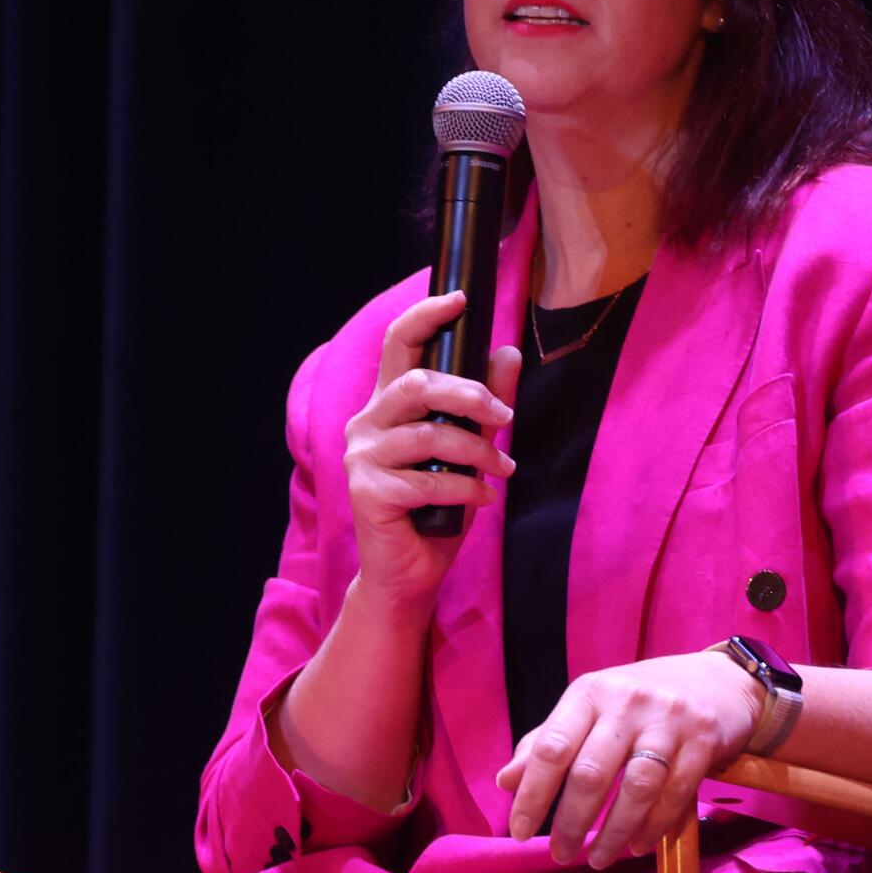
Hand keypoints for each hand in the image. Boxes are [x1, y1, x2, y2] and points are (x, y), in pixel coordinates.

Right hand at [344, 290, 521, 608]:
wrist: (411, 574)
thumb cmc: (438, 508)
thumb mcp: (470, 449)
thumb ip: (485, 403)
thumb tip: (509, 353)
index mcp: (387, 405)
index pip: (397, 344)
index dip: (425, 316)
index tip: (460, 299)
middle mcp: (366, 423)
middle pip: (418, 384)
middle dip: (470, 394)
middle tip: (506, 418)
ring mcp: (362, 457)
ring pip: (429, 434)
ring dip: (478, 451)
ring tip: (503, 469)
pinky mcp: (366, 491)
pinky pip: (428, 479)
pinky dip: (466, 488)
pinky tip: (484, 498)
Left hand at [495, 651, 765, 868]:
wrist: (718, 680)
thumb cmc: (641, 699)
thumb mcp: (591, 707)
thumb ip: (548, 741)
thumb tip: (506, 781)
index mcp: (591, 692)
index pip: (552, 747)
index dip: (532, 794)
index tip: (519, 831)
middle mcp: (628, 702)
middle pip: (591, 772)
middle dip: (571, 823)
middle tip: (561, 854)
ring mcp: (669, 720)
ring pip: (635, 788)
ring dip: (613, 833)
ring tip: (598, 858)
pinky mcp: (704, 739)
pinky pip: (674, 794)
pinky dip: (653, 827)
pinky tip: (636, 844)